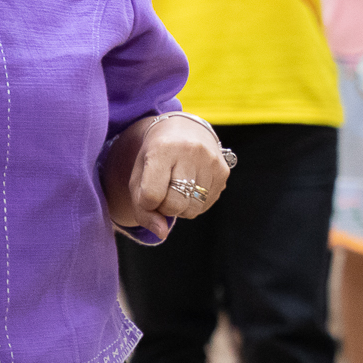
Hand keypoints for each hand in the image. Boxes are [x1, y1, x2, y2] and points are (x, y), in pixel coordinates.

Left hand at [104, 115, 231, 235]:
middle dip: (165, 207)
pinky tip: (191, 187)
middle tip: (163, 193)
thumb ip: (142, 208)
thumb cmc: (153, 157)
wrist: (183, 129)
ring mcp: (211, 160)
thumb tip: (162, 233)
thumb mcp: (138, 176)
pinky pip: (207, 204)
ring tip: (176, 189)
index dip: (146, 203)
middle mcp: (191, 151)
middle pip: (175, 204)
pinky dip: (195, 203)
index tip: (147, 193)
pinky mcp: (224, 170)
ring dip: (181, 207)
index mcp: (163, 149)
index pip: (152, 196)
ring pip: (193, 208)